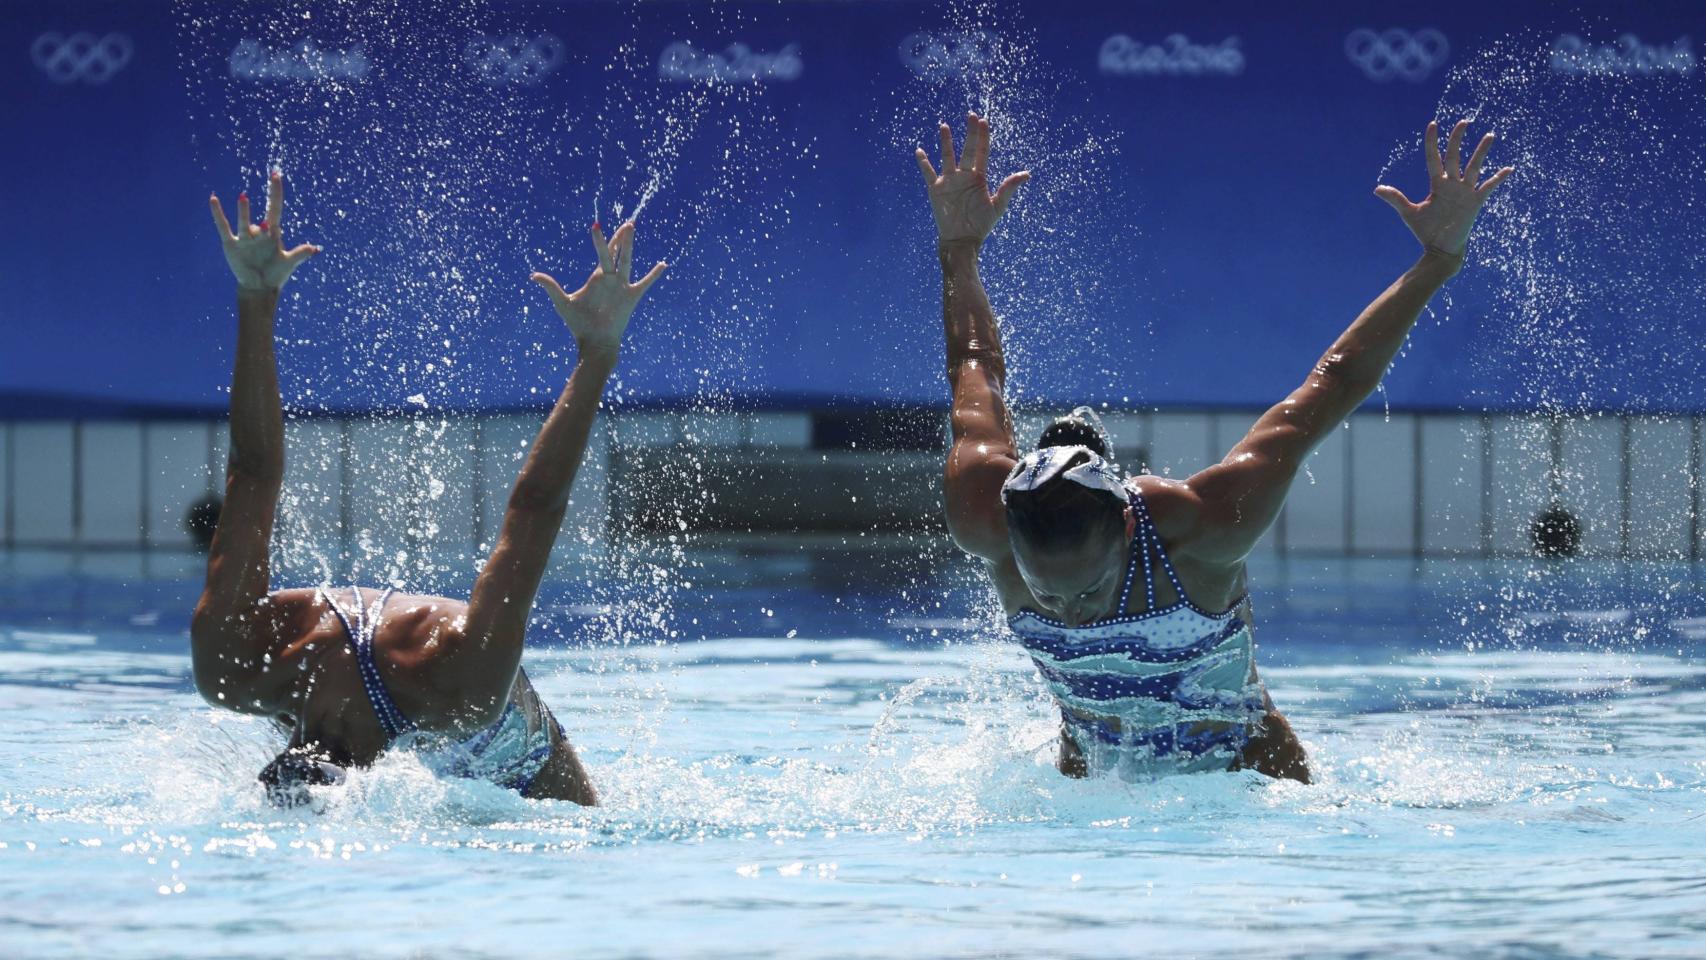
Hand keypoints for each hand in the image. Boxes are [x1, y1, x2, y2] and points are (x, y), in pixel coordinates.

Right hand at [209, 170, 319, 292]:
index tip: (275, 175)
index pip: (275, 209)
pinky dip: (218, 213)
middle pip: (263, 221)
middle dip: (266, 217)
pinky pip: (223, 226)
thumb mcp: (288, 263)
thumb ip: (299, 255)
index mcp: (273, 234)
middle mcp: (259, 232)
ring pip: (244, 221)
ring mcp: (245, 237)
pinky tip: (213, 199)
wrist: (258, 287)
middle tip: (270, 210)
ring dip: (244, 211)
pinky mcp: (231, 243)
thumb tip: (314, 249)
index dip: (276, 193)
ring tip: (244, 198)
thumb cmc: (275, 273)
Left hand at [531, 221, 666, 356]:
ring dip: (629, 246)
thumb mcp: (562, 302)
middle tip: (627, 223)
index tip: (598, 225)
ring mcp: (622, 287)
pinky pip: (645, 283)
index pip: (603, 254)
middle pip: (617, 253)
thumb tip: (533, 276)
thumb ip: (551, 286)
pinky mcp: (631, 297)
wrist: (594, 341)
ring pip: (627, 261)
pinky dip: (654, 275)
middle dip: (620, 238)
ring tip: (632, 230)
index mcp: (598, 278)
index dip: (601, 239)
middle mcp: (611, 279)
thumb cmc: (578, 324)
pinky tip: (663, 264)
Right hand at [915, 111, 1029, 245]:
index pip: (981, 152)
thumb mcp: (998, 205)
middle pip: (967, 149)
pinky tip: (919, 151)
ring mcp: (949, 181)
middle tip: (971, 115)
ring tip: (944, 126)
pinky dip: (923, 162)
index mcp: (979, 177)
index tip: (983, 121)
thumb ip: (1009, 187)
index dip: (983, 137)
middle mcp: (964, 175)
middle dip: (970, 132)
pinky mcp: (936, 189)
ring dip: (946, 141)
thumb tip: (1026, 174)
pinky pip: (928, 173)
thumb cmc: (981, 224)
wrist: (962, 240)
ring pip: (947, 156)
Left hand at [1375, 119, 1513, 257]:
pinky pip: (1488, 187)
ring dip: (1481, 151)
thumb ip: (1396, 199)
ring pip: (1474, 166)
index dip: (1433, 142)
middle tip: (1463, 122)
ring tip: (1489, 135)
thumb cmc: (1425, 231)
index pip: (1434, 158)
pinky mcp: (1475, 202)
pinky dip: (1498, 178)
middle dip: (1457, 139)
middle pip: (1454, 156)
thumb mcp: (1409, 213)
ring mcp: (1465, 192)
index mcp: (1437, 184)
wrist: (1440, 249)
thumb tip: (1376, 189)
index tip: (1433, 124)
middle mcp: (1452, 184)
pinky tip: (1509, 169)